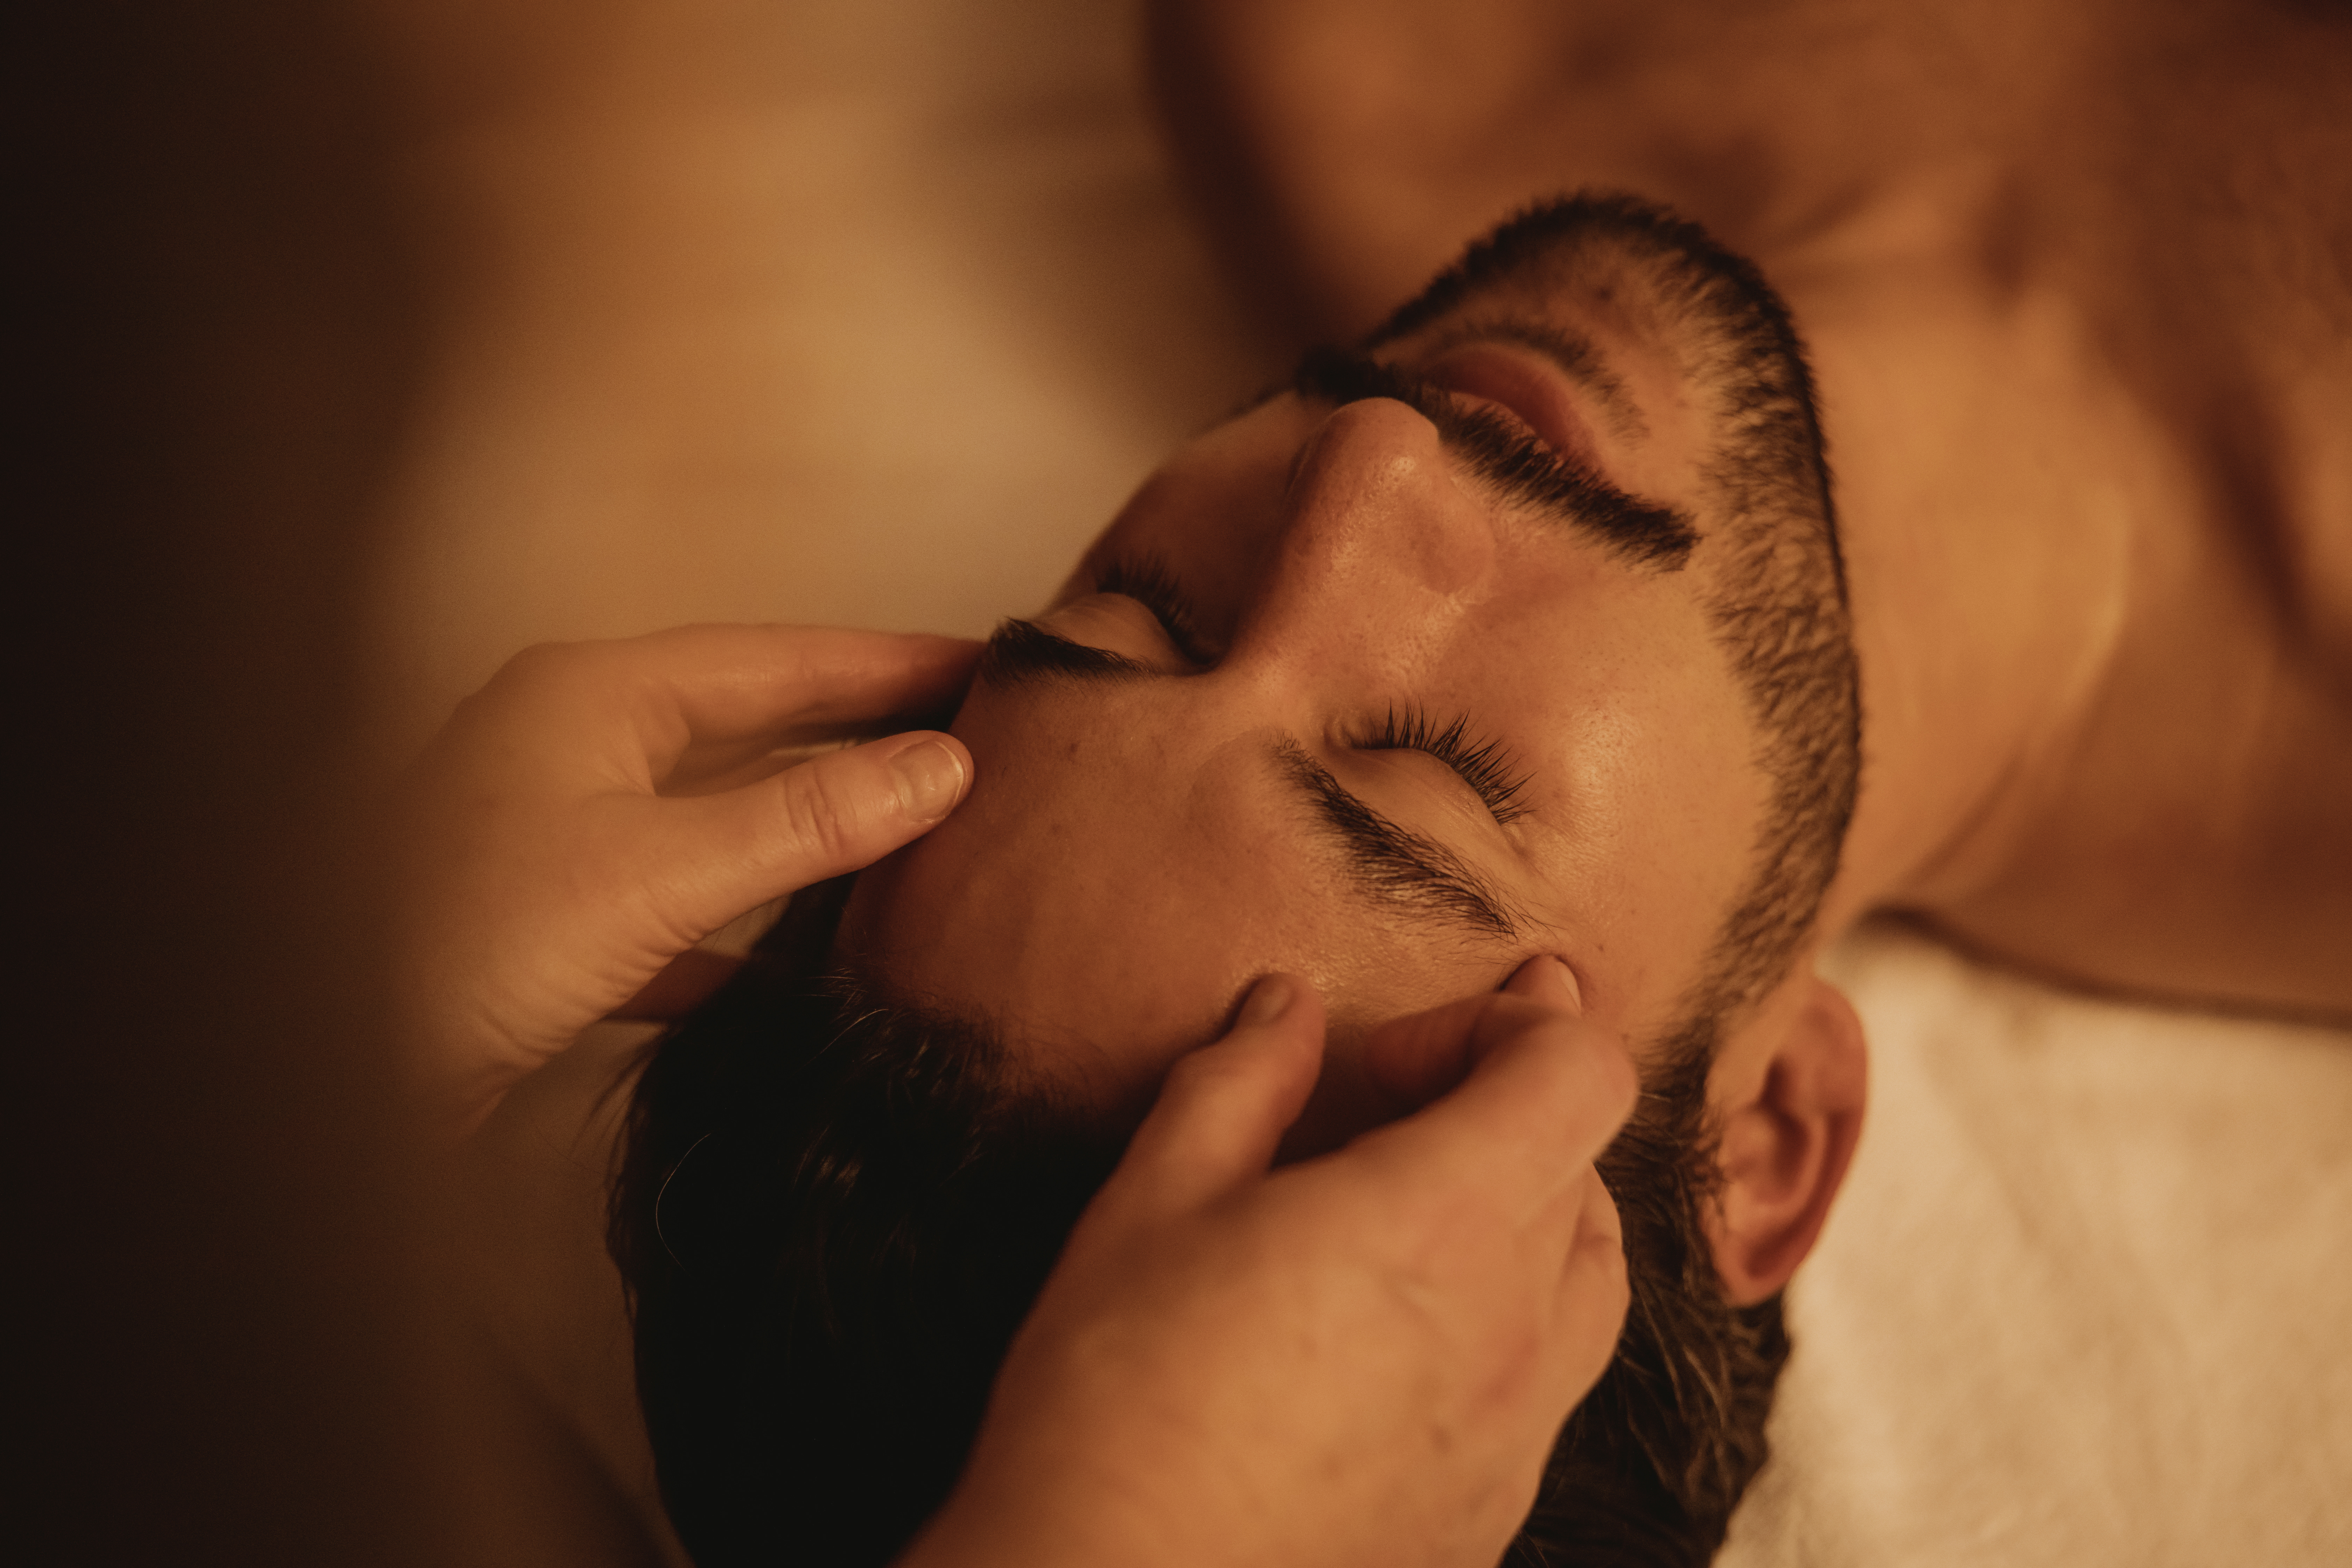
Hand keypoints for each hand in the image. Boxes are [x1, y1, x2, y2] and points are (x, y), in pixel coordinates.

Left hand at [394, 624, 977, 1130]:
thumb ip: (806, 821)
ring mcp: (557, 832)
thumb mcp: (661, 873)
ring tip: (917, 827)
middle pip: (748, 725)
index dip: (888, 661)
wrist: (332, 1060)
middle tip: (973, 731)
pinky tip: (805, 957)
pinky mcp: (550, 921)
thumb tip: (943, 768)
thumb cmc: (472, 942)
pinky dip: (745, 922)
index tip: (988, 661)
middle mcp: (574, 745)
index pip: (777, 659)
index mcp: (594, 697)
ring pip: (715, 811)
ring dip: (809, 823)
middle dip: (858, 732)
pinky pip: (677, 903)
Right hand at [907, 957, 1635, 1567]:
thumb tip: (1286, 1007)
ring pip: (1592, 1274)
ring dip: (1532, 1204)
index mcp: (1441, 1221)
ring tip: (1430, 1194)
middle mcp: (1514, 1323)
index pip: (1581, 1073)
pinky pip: (1552, 1379)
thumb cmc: (1119, 1397)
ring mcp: (1517, 1428)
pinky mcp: (1495, 1505)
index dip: (1507, 1025)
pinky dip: (1515, 1315)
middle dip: (1510, 1097)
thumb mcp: (1152, 1202)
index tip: (1391, 1060)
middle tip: (1400, 1094)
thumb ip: (1239, 1083)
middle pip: (1587, 1162)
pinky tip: (1415, 1325)